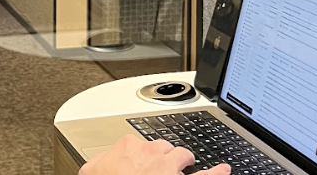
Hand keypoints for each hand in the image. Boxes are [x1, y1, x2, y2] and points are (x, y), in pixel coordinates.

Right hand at [79, 136, 230, 174]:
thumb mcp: (92, 170)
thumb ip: (96, 163)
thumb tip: (92, 165)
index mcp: (129, 146)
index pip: (137, 144)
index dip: (140, 155)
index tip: (139, 162)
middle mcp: (152, 152)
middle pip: (161, 148)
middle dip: (162, 156)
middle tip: (159, 168)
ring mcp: (170, 166)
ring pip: (181, 156)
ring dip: (184, 161)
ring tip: (186, 165)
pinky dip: (217, 173)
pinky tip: (224, 170)